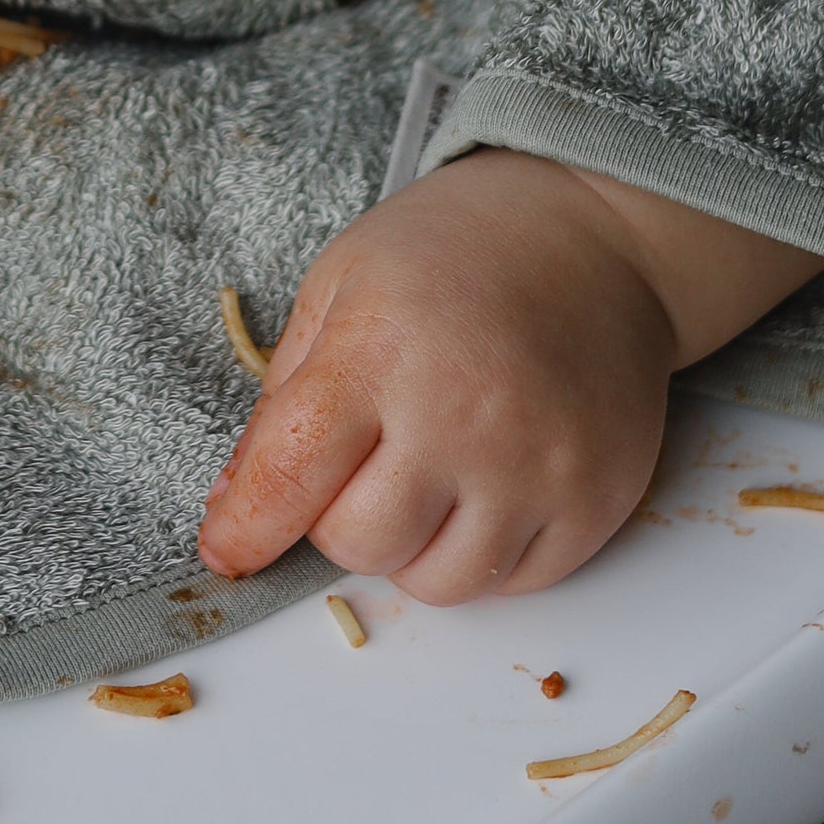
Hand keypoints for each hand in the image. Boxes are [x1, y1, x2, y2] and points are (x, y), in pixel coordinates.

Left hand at [197, 151, 808, 600]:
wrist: (592, 239)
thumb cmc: (454, 253)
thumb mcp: (339, 285)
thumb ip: (282, 399)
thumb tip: (239, 507)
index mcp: (381, 351)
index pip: (288, 481)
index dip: (245, 529)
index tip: (228, 549)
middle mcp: (463, 417)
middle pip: (360, 545)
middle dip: (340, 520)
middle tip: (364, 462)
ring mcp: (537, 466)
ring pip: (435, 584)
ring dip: (412, 547)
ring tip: (429, 473)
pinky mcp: (595, 501)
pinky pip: (512, 584)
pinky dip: (484, 553)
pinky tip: (488, 484)